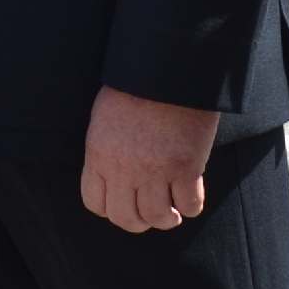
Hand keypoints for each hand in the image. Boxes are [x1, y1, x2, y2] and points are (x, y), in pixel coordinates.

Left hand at [80, 87, 218, 232]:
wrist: (168, 65)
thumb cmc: (136, 85)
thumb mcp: (105, 117)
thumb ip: (106, 148)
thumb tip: (114, 172)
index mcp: (99, 155)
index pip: (96, 203)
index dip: (111, 209)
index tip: (124, 204)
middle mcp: (124, 169)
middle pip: (126, 218)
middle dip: (138, 222)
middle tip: (151, 216)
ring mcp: (156, 171)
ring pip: (158, 217)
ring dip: (167, 219)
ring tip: (173, 214)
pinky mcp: (187, 167)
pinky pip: (189, 205)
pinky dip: (192, 206)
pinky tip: (192, 197)